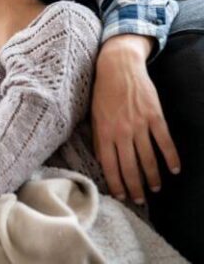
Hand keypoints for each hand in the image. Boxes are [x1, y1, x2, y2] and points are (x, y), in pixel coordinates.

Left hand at [91, 34, 180, 204]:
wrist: (117, 67)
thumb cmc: (102, 92)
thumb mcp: (94, 116)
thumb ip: (99, 138)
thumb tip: (103, 161)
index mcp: (103, 132)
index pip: (109, 165)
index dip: (116, 183)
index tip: (121, 195)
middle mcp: (121, 131)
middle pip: (129, 166)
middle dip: (135, 186)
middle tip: (139, 200)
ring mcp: (139, 124)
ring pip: (148, 158)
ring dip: (153, 176)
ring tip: (155, 188)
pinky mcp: (154, 116)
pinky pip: (164, 141)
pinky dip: (171, 157)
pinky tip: (174, 169)